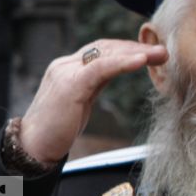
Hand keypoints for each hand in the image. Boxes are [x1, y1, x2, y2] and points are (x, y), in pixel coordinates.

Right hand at [17, 40, 167, 165]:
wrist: (32, 147)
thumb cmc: (55, 131)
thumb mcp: (80, 102)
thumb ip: (93, 85)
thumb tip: (115, 74)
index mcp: (66, 68)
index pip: (100, 50)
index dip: (126, 49)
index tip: (149, 53)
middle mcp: (65, 65)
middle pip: (105, 47)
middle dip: (135, 47)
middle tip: (162, 51)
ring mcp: (65, 72)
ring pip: (106, 54)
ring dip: (136, 52)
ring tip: (160, 54)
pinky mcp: (70, 85)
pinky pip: (101, 68)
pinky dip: (123, 62)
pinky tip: (141, 61)